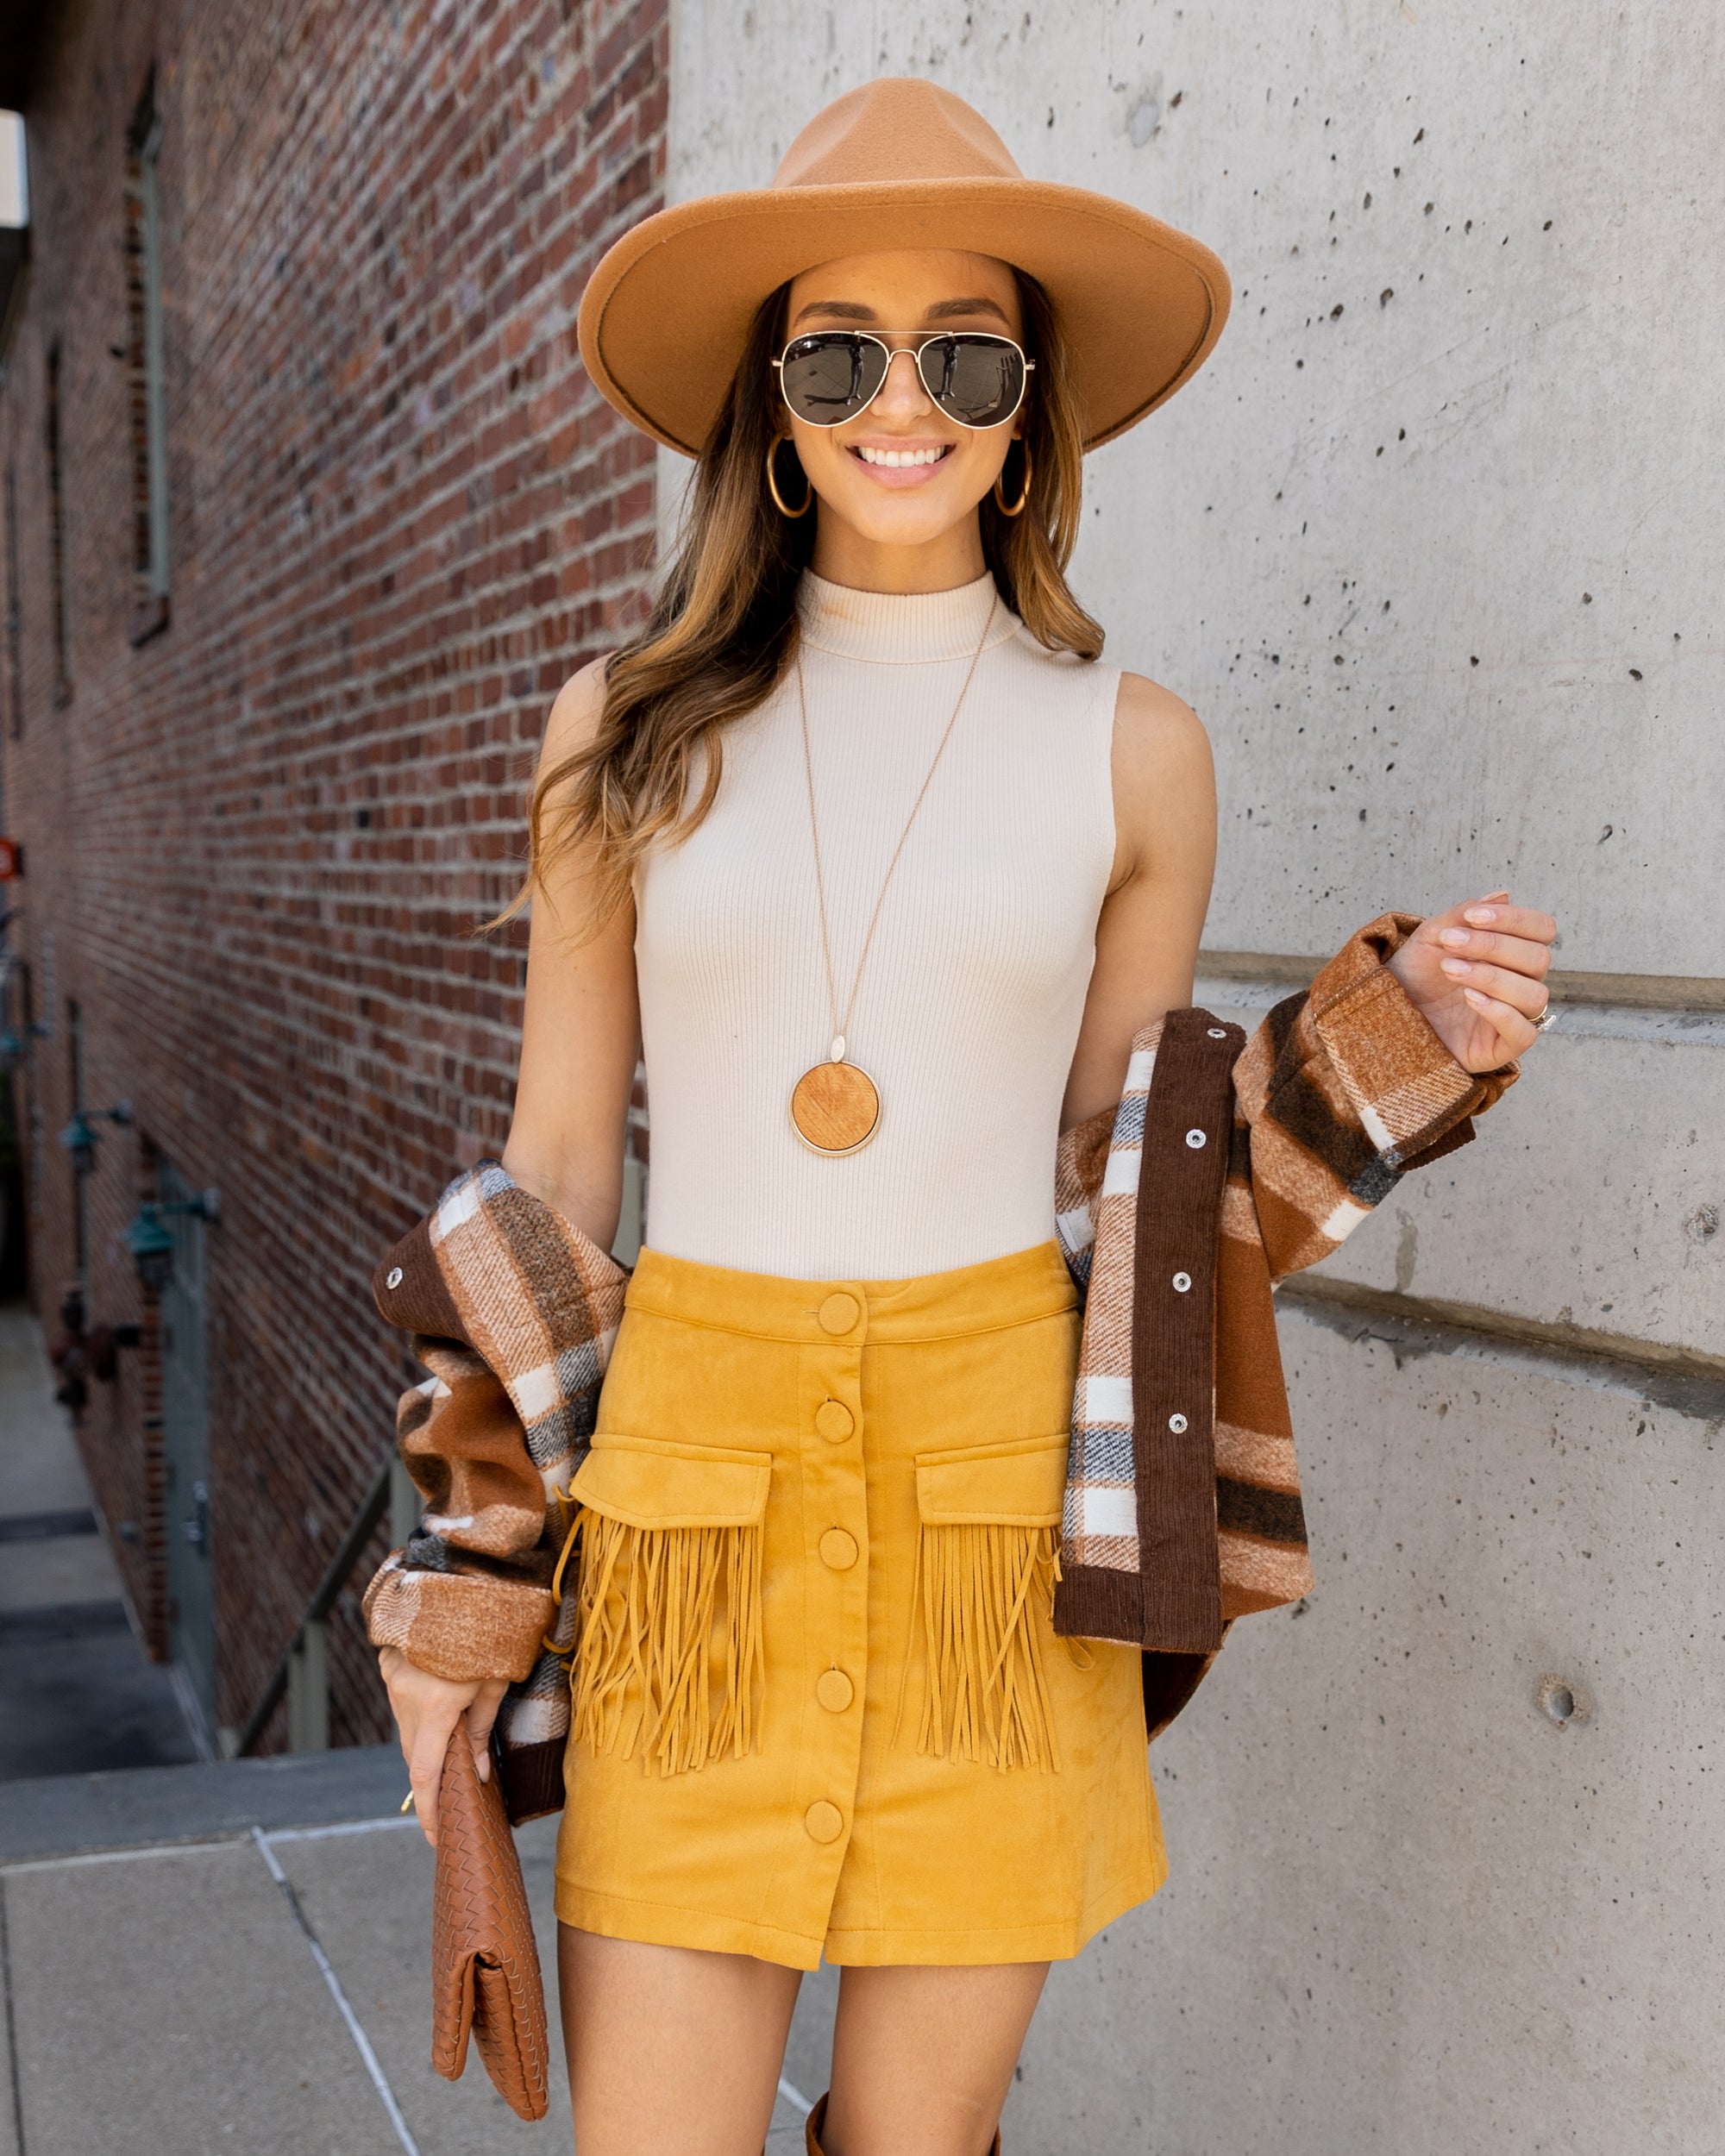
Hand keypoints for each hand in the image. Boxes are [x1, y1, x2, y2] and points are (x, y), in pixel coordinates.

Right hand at [378, 1646, 507, 1847]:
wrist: (460, 1578)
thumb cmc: (490, 1630)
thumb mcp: (496, 1682)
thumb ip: (481, 1730)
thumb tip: (476, 1775)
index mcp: (436, 1706)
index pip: (426, 1776)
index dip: (429, 1812)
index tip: (435, 1839)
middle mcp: (406, 1697)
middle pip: (415, 1756)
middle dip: (432, 1782)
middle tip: (451, 1805)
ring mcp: (393, 1681)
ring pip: (408, 1730)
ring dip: (427, 1746)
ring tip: (453, 1754)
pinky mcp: (389, 1665)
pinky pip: (403, 1704)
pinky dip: (419, 1718)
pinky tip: (439, 1712)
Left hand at [1386, 891, 1557, 1071]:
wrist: (1386, 1012)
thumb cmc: (1415, 974)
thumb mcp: (1432, 938)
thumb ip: (1464, 916)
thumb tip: (1503, 895)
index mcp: (1514, 953)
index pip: (1542, 929)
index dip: (1516, 919)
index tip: (1473, 915)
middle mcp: (1522, 983)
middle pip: (1539, 959)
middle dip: (1493, 946)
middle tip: (1450, 943)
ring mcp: (1515, 1016)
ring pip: (1534, 995)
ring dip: (1491, 977)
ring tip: (1450, 969)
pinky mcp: (1502, 1048)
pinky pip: (1525, 1033)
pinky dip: (1500, 1012)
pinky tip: (1469, 997)